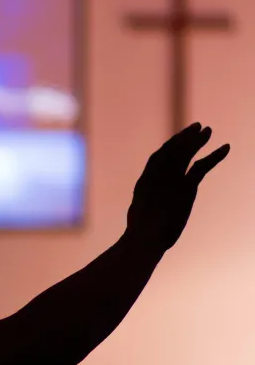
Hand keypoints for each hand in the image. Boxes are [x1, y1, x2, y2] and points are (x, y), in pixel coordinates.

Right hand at [125, 122, 229, 253]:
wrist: (143, 238)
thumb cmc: (139, 236)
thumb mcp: (138, 219)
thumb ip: (142, 211)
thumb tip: (139, 218)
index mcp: (143, 183)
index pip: (156, 159)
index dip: (168, 147)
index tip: (177, 139)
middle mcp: (156, 176)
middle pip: (171, 150)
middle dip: (184, 137)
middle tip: (197, 126)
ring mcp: (170, 180)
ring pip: (184, 153)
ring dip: (197, 140)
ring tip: (207, 130)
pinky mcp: (185, 188)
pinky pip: (202, 167)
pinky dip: (215, 156)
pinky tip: (226, 147)